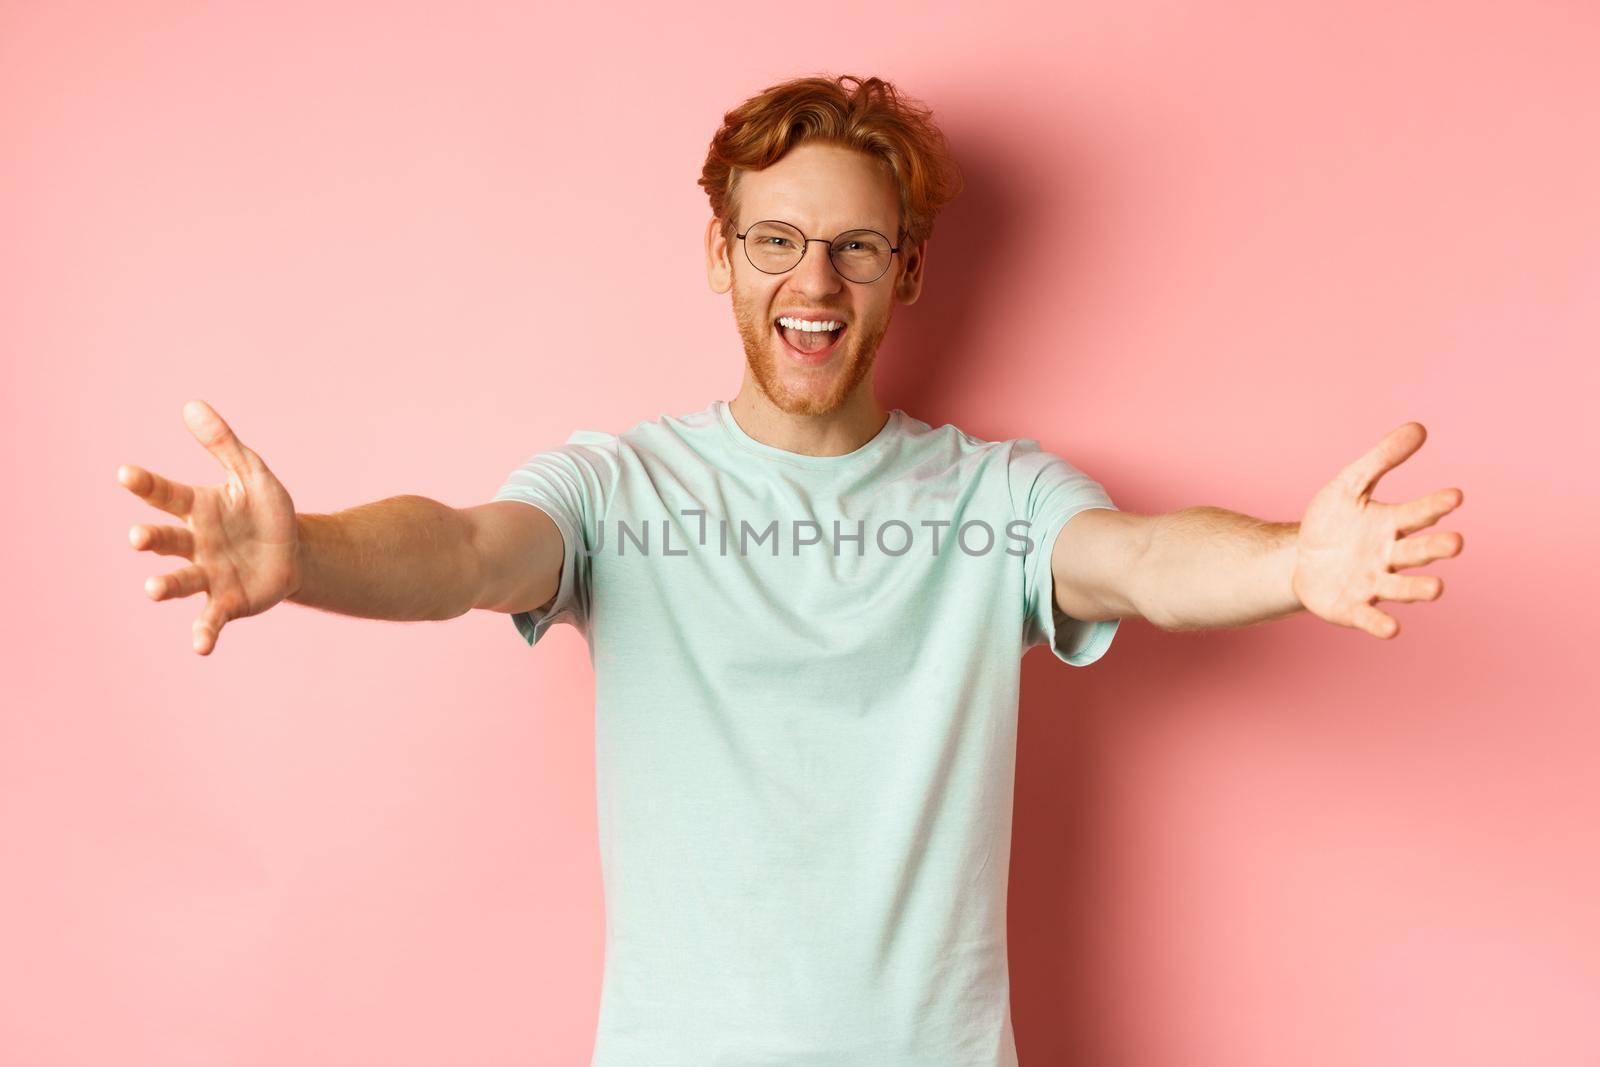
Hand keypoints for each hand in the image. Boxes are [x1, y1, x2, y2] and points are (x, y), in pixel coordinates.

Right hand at [119, 400, 300, 654]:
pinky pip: (211, 619)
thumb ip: (224, 444)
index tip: (126, 473)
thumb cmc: (266, 511)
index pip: (166, 494)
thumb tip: (192, 405)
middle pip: (165, 541)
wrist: (297, 551)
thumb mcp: (253, 474)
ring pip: (179, 581)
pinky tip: (200, 647)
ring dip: (164, 586)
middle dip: (149, 539)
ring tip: (152, 589)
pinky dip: (203, 633)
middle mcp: (194, 543)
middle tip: (137, 538)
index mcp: (198, 508)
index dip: (146, 484)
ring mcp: (208, 574)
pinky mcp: (227, 602)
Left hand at [1291, 422, 1463, 638]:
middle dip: (1436, 548)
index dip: (1435, 505)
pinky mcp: (1353, 608)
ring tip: (1436, 589)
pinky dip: (1380, 623)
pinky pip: (1370, 617)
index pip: (1418, 513)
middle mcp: (1390, 556)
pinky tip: (1391, 629)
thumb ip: (1382, 459)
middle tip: (1455, 543)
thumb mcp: (1349, 485)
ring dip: (1419, 589)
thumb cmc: (1332, 521)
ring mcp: (1374, 583)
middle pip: (1417, 552)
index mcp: (1392, 524)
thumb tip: (1419, 427)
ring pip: (1402, 587)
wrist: (1299, 558)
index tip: (1454, 495)